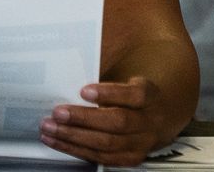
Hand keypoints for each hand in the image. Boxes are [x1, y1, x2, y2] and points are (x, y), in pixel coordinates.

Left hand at [41, 76, 172, 166]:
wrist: (164, 116)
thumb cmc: (135, 93)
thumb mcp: (129, 77)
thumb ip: (108, 69)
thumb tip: (72, 55)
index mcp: (150, 95)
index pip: (134, 95)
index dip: (109, 93)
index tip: (83, 90)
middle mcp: (149, 121)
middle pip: (118, 122)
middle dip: (83, 118)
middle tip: (58, 112)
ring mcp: (142, 143)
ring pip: (108, 143)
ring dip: (74, 137)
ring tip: (50, 128)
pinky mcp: (131, 158)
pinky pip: (102, 157)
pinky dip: (76, 150)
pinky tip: (57, 141)